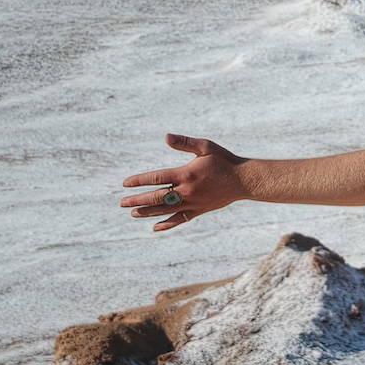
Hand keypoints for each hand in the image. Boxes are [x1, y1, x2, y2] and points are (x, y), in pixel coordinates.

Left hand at [120, 134, 245, 230]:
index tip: (125, 183)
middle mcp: (187, 190)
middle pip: (157, 197)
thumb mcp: (205, 147)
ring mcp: (192, 202)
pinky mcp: (199, 210)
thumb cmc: (223, 160)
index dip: (139, 181)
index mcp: (186, 173)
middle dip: (138, 200)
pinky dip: (167, 224)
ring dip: (148, 212)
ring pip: (165, 210)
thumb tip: (166, 136)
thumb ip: (184, 143)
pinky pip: (180, 219)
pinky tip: (155, 228)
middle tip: (122, 203)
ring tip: (133, 213)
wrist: (242, 180)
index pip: (156, 178)